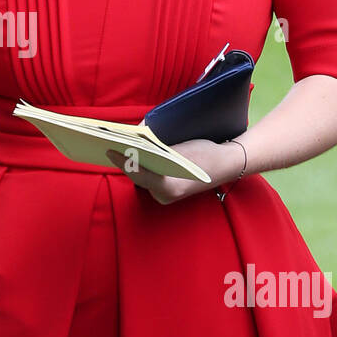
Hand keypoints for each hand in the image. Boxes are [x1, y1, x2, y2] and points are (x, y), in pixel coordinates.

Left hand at [106, 138, 244, 204]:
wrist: (227, 164)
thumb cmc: (205, 153)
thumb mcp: (180, 147)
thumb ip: (157, 147)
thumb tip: (135, 139)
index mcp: (169, 186)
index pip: (139, 173)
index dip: (123, 161)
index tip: (110, 150)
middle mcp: (165, 196)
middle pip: (137, 176)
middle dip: (125, 162)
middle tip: (110, 147)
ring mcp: (166, 197)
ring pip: (141, 179)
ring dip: (131, 165)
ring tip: (117, 150)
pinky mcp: (167, 193)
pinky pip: (148, 179)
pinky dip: (141, 168)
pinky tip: (133, 156)